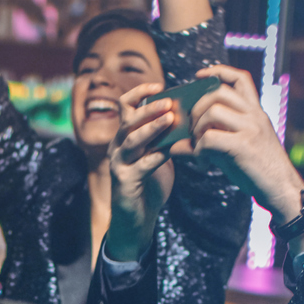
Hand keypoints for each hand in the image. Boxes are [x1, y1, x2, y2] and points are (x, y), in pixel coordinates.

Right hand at [103, 82, 176, 260]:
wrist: (138, 218)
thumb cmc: (150, 184)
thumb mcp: (158, 154)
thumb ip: (166, 137)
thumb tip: (186, 116)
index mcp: (125, 136)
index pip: (126, 106)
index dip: (140, 92)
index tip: (159, 85)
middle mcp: (117, 146)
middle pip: (128, 119)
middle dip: (149, 108)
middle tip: (169, 102)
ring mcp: (118, 164)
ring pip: (131, 139)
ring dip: (151, 128)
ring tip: (169, 120)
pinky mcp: (124, 182)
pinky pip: (140, 165)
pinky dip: (155, 156)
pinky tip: (169, 151)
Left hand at [188, 64, 303, 219]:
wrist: (281, 189)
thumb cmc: (257, 170)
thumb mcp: (234, 149)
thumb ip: (209, 140)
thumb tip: (175, 145)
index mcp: (255, 112)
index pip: (240, 79)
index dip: (218, 71)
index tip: (200, 76)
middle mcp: (254, 115)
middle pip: (217, 92)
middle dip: (196, 108)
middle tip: (191, 130)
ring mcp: (250, 129)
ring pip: (212, 112)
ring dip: (196, 129)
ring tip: (197, 146)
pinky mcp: (244, 147)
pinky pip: (210, 138)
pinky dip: (199, 150)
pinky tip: (202, 162)